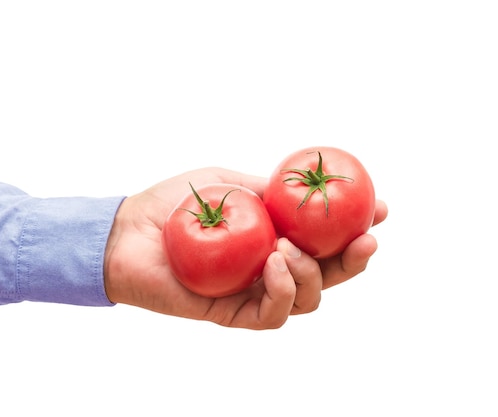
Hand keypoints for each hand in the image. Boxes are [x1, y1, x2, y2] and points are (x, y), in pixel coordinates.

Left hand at [104, 167, 387, 329]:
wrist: (127, 230)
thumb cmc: (173, 204)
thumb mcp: (229, 184)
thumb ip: (267, 192)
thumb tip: (308, 189)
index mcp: (273, 238)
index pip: (324, 239)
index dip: (355, 228)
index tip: (379, 208)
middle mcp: (268, 269)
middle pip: (326, 276)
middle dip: (353, 260)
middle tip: (367, 240)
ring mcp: (251, 292)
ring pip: (306, 300)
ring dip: (312, 275)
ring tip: (291, 248)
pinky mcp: (230, 313)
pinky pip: (271, 315)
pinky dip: (283, 291)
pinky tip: (275, 265)